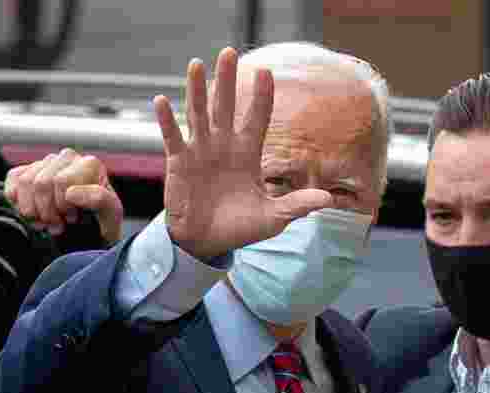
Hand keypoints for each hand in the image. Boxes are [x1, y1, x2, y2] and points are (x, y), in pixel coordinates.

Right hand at [4, 149, 124, 243]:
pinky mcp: (28, 172)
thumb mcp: (111, 216)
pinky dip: (18, 203)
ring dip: (32, 210)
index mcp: (89, 164)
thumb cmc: (101, 224)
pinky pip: (13, 181)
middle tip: (58, 224)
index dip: (62, 206)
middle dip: (47, 211)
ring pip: (25, 182)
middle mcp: (67, 158)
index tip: (72, 219)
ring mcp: (46, 164)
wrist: (88, 233)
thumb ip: (100, 200)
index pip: (61, 181)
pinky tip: (34, 213)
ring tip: (47, 221)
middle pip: (41, 182)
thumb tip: (71, 192)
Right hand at [153, 47, 332, 261]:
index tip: (266, 71)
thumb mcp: (273, 218)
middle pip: (226, 106)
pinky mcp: (179, 163)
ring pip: (198, 113)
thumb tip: (328, 199)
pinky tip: (161, 100)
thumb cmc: (240, 227)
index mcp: (248, 154)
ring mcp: (200, 151)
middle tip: (229, 52)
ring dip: (197, 89)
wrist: (206, 243)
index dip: (261, 96)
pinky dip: (167, 120)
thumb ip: (297, 205)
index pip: (257, 118)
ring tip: (196, 64)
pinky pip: (173, 137)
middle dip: (227, 80)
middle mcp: (224, 146)